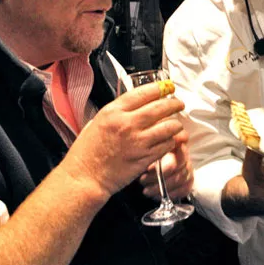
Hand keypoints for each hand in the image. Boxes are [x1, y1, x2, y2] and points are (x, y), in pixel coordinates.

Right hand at [60, 84, 184, 200]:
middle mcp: (127, 124)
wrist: (84, 176)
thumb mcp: (98, 121)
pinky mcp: (145, 157)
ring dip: (176, 124)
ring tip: (176, 124)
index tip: (168, 87)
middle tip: (179, 103)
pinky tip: (169, 140)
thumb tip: (137, 105)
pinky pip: (167, 144)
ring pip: (169, 126)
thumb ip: (118, 112)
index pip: (143, 93)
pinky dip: (171, 141)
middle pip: (160, 107)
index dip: (160, 88)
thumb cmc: (87, 151)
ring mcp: (138, 141)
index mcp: (113, 112)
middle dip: (174, 103)